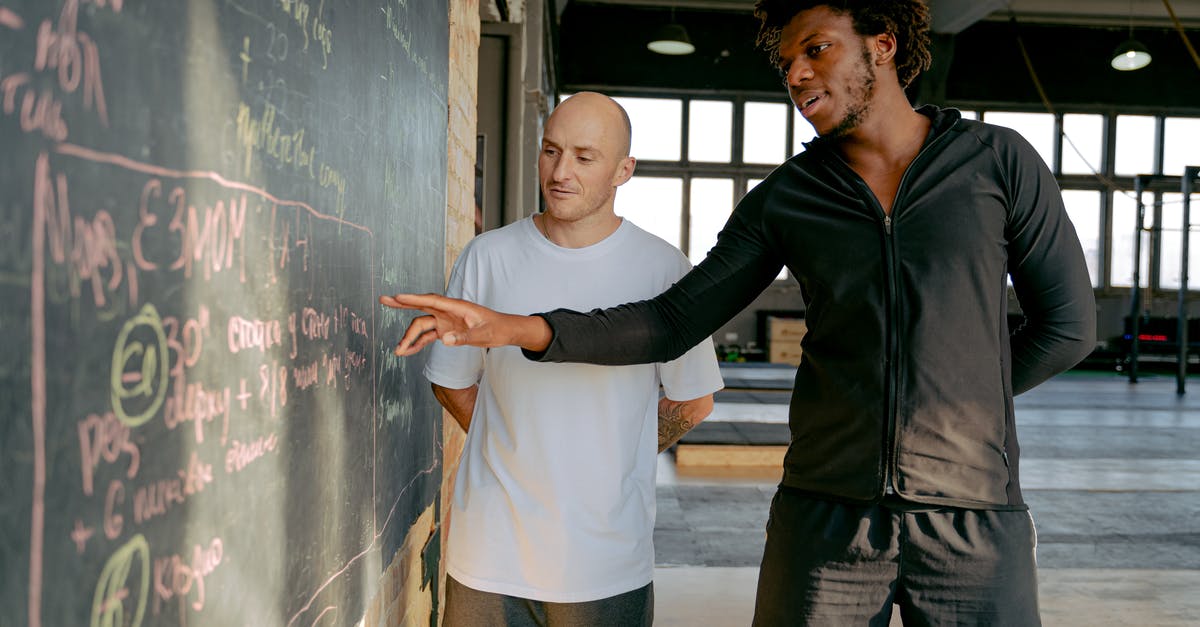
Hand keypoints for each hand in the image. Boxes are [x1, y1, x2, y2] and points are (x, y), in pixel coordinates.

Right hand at [379, 293, 551, 355]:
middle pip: (421, 306)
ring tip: (398, 352)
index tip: (398, 296)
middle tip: (383, 299)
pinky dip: (418, 344)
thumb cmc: (496, 328)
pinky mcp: (446, 330)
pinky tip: (408, 352)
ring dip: (409, 338)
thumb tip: (444, 340)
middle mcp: (448, 312)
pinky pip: (427, 336)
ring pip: (422, 326)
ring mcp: (445, 321)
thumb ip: (463, 337)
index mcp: (457, 306)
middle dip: (402, 304)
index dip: (414, 298)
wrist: (504, 331)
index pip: (432, 300)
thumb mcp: (482, 335)